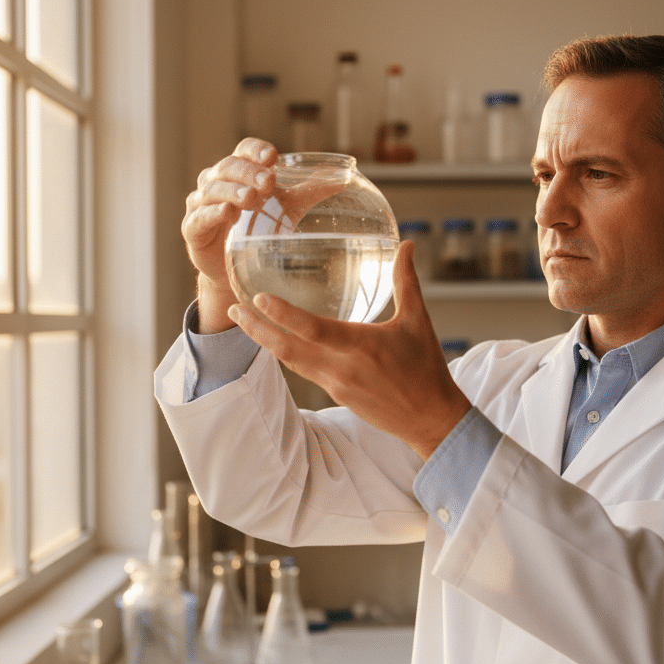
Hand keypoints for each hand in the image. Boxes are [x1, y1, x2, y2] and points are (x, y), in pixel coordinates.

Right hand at [182, 139, 347, 332]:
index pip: (244, 151)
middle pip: (228, 167)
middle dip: (248, 173)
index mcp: (239, 171)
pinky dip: (211, 213)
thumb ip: (310, 191)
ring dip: (231, 191)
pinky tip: (226, 214)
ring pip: (212, 189)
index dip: (256, 151)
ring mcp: (201, 204)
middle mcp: (216, 182)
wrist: (235, 267)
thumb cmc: (259, 228)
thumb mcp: (287, 208)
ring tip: (250, 199)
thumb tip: (343, 178)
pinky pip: (199, 217)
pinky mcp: (193, 229)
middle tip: (269, 182)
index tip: (273, 157)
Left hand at [228, 241, 472, 459]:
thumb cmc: (427, 368)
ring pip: (290, 360)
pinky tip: (276, 340)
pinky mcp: (336, 395)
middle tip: (232, 307)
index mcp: (361, 346)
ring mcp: (335, 385)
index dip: (282, 314)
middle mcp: (342, 368)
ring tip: (244, 320)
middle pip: (287, 348)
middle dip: (256, 328)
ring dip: (265, 341)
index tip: (258, 298)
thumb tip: (408, 244)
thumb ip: (406, 280)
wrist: (431, 419)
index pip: (312, 329)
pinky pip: (303, 370)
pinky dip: (286, 353)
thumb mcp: (419, 320)